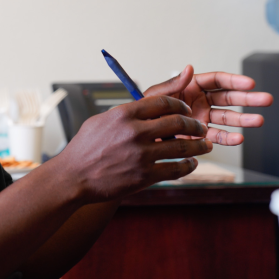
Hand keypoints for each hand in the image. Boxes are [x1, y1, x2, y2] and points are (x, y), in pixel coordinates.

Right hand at [63, 96, 210, 201]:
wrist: (74, 176)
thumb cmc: (85, 148)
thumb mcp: (100, 121)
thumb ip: (124, 113)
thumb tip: (144, 106)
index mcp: (123, 114)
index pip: (162, 102)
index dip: (179, 105)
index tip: (186, 110)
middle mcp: (134, 132)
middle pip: (177, 122)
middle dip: (195, 125)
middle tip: (200, 128)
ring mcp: (141, 155)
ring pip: (182, 146)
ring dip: (199, 145)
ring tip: (205, 145)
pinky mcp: (145, 176)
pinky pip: (176, 169)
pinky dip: (189, 166)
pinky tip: (191, 163)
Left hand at [143, 66, 272, 145]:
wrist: (140, 133)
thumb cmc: (145, 109)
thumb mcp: (156, 95)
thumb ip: (174, 84)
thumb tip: (188, 67)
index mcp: (191, 87)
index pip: (217, 80)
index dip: (234, 81)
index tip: (250, 83)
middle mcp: (200, 101)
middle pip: (228, 98)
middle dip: (248, 99)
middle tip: (266, 99)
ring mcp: (202, 118)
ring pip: (227, 117)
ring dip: (243, 120)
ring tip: (259, 121)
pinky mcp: (200, 135)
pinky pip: (217, 136)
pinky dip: (228, 138)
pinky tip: (238, 138)